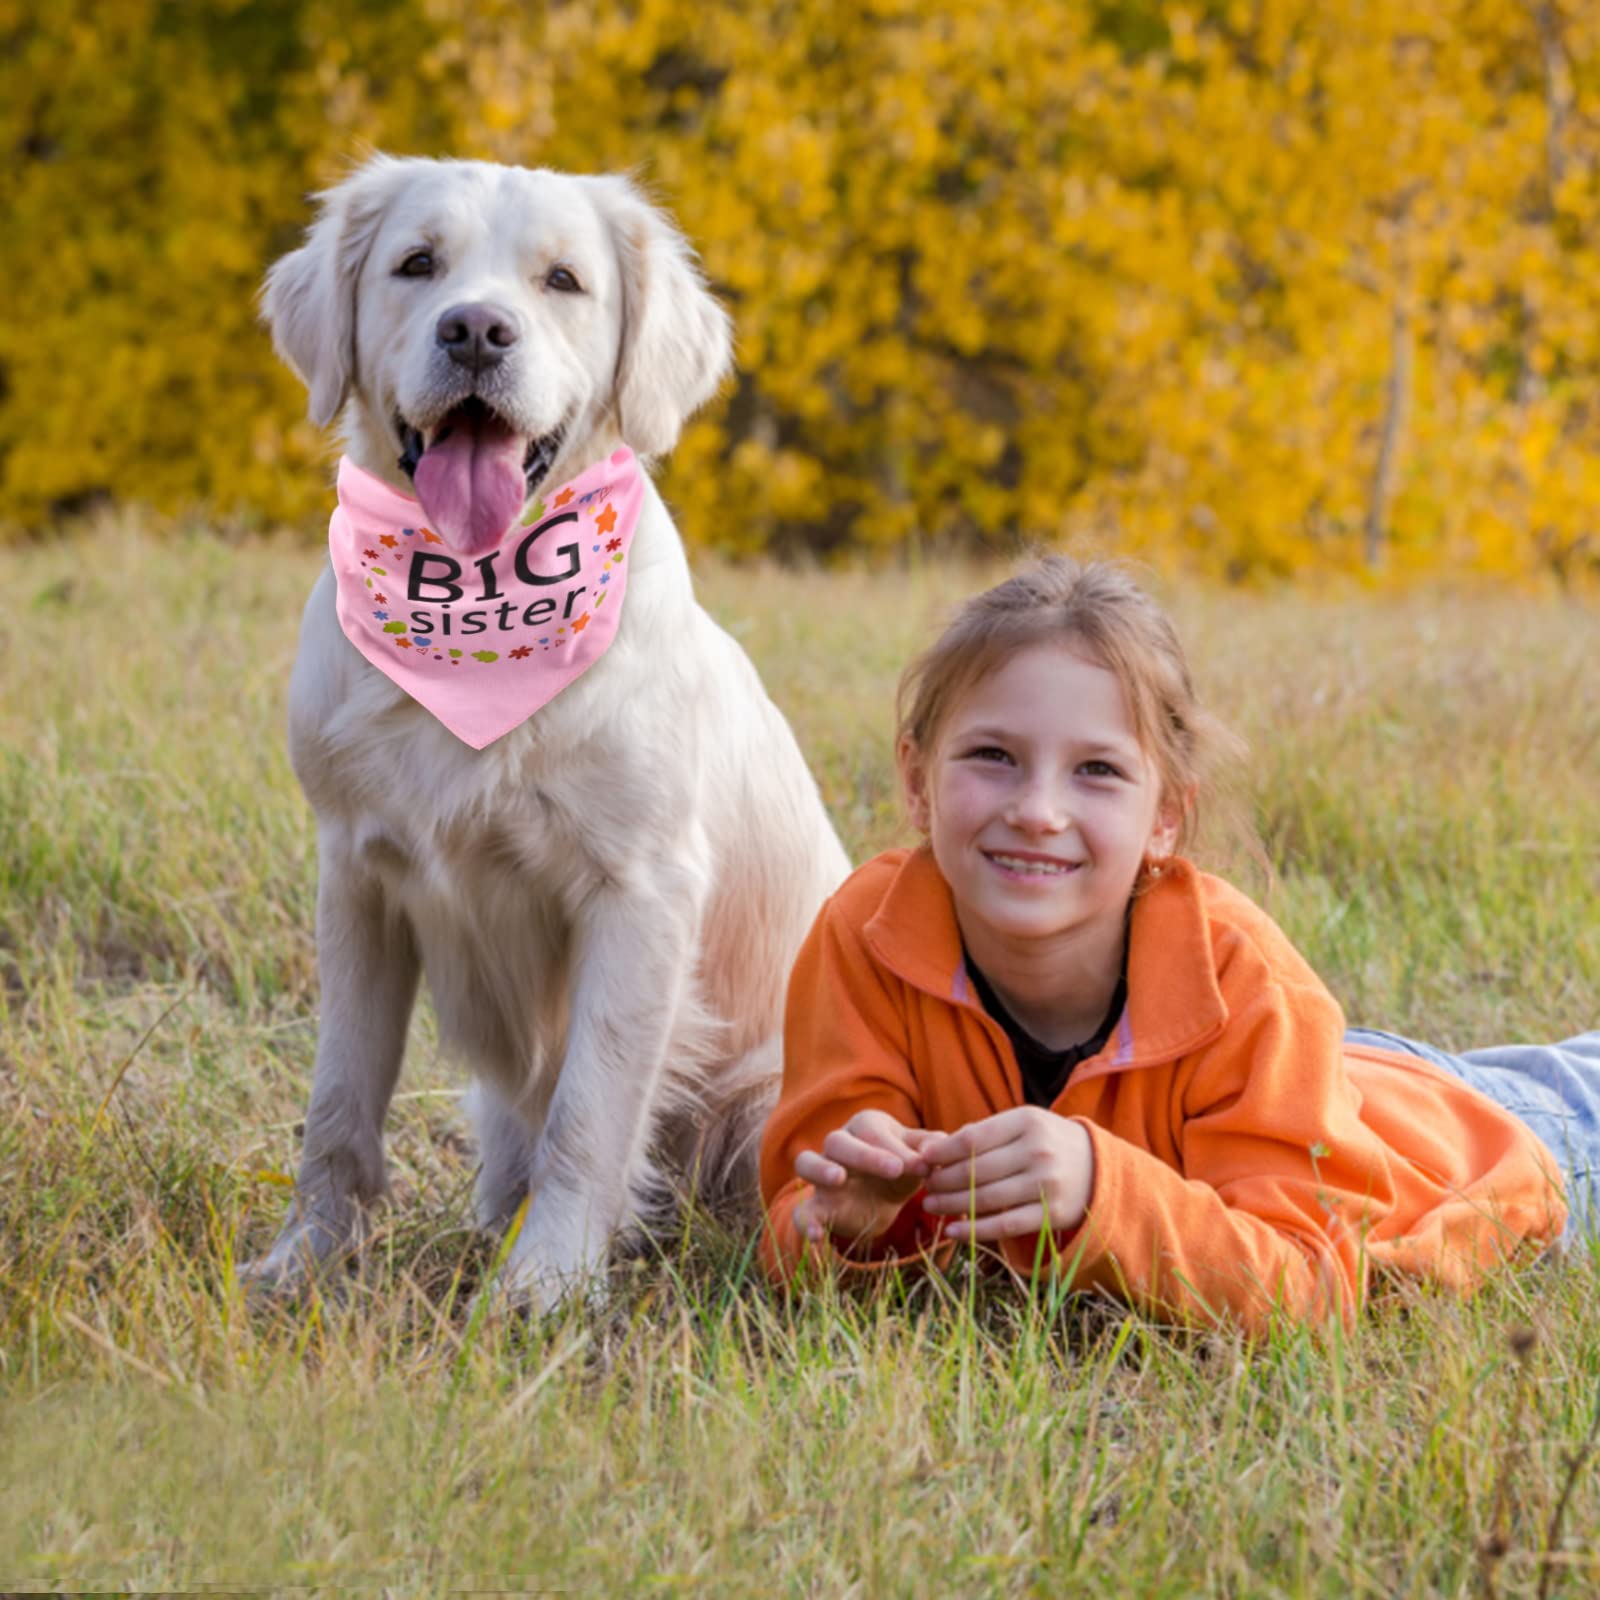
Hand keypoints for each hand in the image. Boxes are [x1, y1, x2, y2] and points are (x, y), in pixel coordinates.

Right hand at [792, 1110, 938, 1247]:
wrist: (883, 1197)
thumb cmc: (902, 1166)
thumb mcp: (919, 1156)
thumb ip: (931, 1149)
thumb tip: (940, 1148)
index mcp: (865, 1126)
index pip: (873, 1130)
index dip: (896, 1146)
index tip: (922, 1165)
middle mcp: (838, 1144)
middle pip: (838, 1141)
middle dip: (866, 1154)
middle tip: (895, 1169)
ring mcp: (823, 1175)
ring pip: (807, 1162)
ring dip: (820, 1169)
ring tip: (838, 1179)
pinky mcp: (817, 1206)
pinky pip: (801, 1210)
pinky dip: (806, 1222)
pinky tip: (817, 1237)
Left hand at [920, 1109, 1095, 1241]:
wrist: (1096, 1167)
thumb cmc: (1045, 1141)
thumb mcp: (1022, 1123)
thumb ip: (984, 1133)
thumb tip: (935, 1149)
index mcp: (1027, 1122)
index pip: (972, 1139)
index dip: (942, 1151)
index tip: (922, 1159)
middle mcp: (1038, 1151)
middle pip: (975, 1170)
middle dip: (942, 1179)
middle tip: (924, 1184)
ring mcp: (1046, 1184)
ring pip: (985, 1199)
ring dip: (950, 1205)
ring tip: (930, 1205)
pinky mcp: (1052, 1214)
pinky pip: (1005, 1226)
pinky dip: (974, 1231)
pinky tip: (952, 1232)